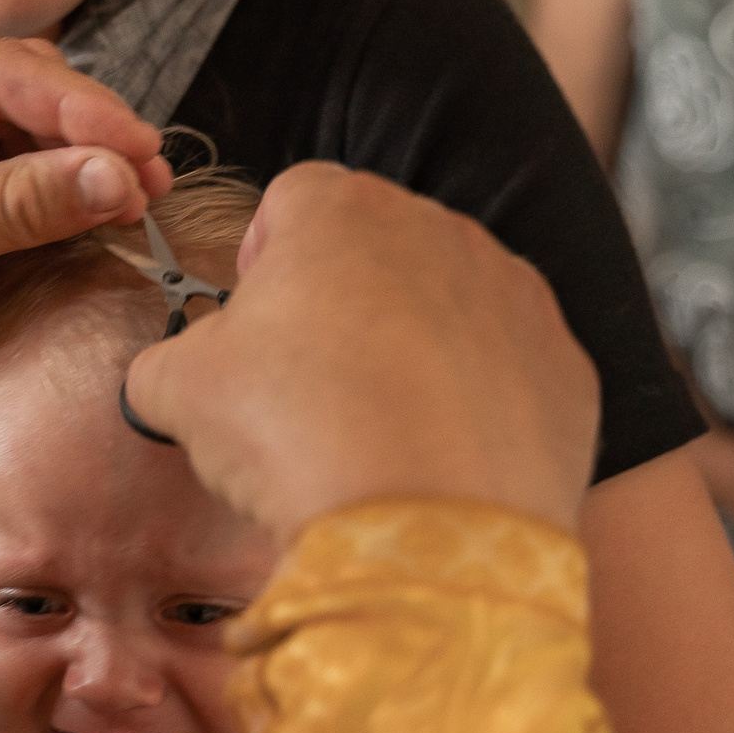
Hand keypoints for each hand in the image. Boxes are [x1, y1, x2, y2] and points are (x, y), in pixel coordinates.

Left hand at [0, 37, 167, 470]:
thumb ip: (13, 202)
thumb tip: (115, 175)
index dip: (76, 104)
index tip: (138, 145)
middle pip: (18, 96)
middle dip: (87, 133)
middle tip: (150, 180)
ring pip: (23, 144)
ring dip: (79, 171)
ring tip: (139, 204)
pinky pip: (11, 192)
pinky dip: (56, 205)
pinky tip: (99, 222)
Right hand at [123, 163, 598, 539]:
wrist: (423, 533)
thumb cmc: (293, 435)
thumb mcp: (178, 390)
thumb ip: (167, 359)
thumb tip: (172, 375)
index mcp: (341, 210)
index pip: (290, 199)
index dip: (263, 260)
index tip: (255, 326)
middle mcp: (441, 229)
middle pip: (376, 250)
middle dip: (342, 305)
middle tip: (308, 389)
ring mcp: (515, 296)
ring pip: (448, 305)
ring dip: (412, 351)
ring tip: (376, 433)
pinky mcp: (566, 368)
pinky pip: (508, 371)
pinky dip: (476, 405)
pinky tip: (437, 462)